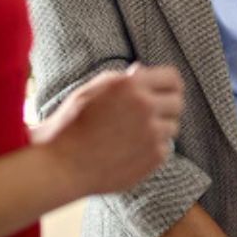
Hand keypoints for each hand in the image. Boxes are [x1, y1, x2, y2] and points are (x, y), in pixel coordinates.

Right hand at [33, 63, 183, 195]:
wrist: (59, 165)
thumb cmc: (71, 125)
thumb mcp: (92, 90)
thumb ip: (122, 79)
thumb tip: (144, 70)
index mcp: (131, 85)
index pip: (173, 78)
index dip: (169, 85)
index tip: (165, 92)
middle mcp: (145, 106)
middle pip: (177, 102)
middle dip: (165, 107)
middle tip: (148, 116)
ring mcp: (152, 133)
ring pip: (172, 126)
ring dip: (158, 130)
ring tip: (130, 136)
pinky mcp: (154, 156)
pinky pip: (165, 148)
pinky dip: (151, 150)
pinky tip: (128, 152)